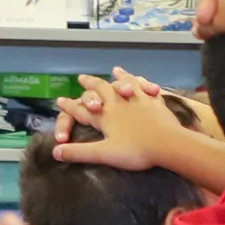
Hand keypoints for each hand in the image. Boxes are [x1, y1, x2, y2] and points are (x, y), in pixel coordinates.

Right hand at [53, 75, 198, 171]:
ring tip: (114, 70)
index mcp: (105, 114)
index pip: (81, 108)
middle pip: (100, 88)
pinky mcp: (154, 100)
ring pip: (124, 82)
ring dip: (117, 77)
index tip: (60, 101)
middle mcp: (118, 101)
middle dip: (90, 84)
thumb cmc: (135, 151)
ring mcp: (137, 98)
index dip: (69, 106)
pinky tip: (141, 79)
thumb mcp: (104, 154)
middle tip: (81, 77)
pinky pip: (144, 86)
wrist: (169, 144)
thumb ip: (79, 152)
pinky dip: (140, 80)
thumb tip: (55, 151)